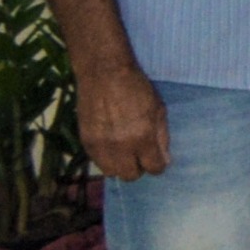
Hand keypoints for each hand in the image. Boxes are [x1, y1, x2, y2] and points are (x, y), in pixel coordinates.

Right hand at [76, 61, 168, 180]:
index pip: (153, 168)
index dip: (158, 165)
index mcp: (142, 137)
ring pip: (111, 172)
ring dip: (120, 165)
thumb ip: (162, 138)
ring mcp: (100, 145)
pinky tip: (111, 144)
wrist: (104, 73)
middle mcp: (120, 146)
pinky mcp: (85, 141)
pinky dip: (106, 158)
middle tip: (140, 154)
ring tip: (125, 150)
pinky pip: (96, 162)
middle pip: (130, 175)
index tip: (157, 159)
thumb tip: (164, 160)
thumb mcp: (159, 110)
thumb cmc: (137, 88)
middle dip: (138, 167)